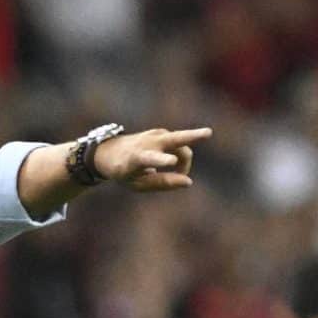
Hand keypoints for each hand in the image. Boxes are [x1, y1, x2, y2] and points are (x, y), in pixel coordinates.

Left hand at [95, 126, 210, 192]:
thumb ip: (163, 184)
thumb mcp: (139, 184)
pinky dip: (179, 159)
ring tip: (177, 174)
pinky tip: (171, 165)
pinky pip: (179, 147)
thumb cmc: (125, 172)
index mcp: (137, 158)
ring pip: (183, 147)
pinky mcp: (162, 132)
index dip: (162, 161)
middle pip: (175, 139)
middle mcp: (148, 143)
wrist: (109, 152)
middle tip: (208, 132)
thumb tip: (189, 182)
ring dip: (184, 163)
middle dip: (192, 136)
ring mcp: (156, 134)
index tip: (171, 162)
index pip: (151, 159)